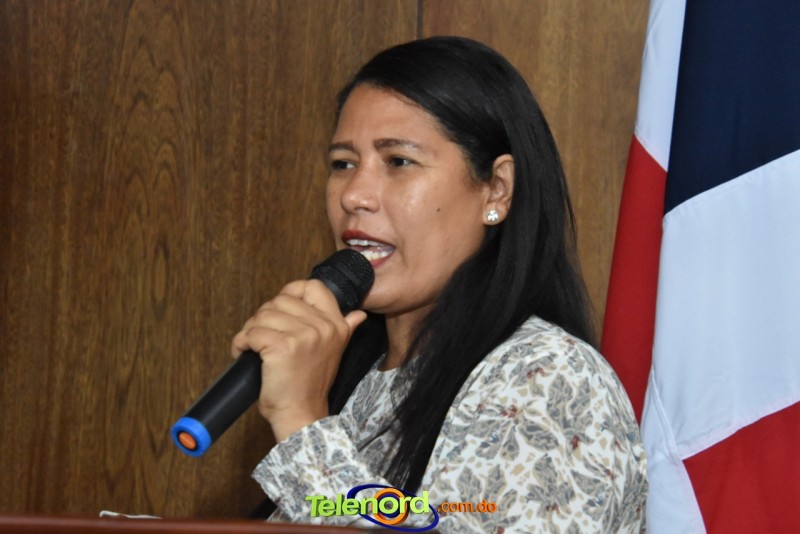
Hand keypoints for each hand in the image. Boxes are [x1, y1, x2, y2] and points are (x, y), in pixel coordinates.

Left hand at [231, 279, 367, 441]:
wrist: (302, 414)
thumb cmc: (310, 386)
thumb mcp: (335, 352)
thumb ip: (346, 329)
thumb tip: (359, 314)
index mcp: (336, 324)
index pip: (313, 287)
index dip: (291, 292)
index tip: (279, 309)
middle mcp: (324, 327)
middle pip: (280, 300)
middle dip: (263, 316)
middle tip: (260, 335)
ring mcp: (304, 335)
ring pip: (263, 315)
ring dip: (249, 330)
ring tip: (250, 346)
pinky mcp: (282, 347)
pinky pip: (251, 333)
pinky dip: (240, 343)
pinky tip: (243, 353)